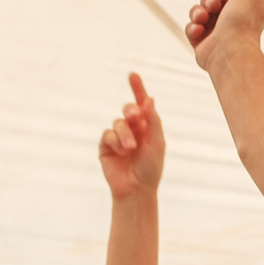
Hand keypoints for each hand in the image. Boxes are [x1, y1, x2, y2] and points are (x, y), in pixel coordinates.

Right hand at [97, 73, 167, 200]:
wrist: (136, 189)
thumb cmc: (151, 168)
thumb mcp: (157, 143)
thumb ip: (153, 121)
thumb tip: (150, 99)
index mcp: (147, 127)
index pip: (142, 104)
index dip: (138, 89)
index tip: (133, 75)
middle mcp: (133, 129)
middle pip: (128, 109)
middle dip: (131, 110)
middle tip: (136, 116)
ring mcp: (118, 138)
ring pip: (118, 123)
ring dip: (125, 134)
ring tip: (130, 148)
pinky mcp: (106, 146)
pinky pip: (107, 135)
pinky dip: (115, 141)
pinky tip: (121, 151)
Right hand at [187, 0, 263, 68]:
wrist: (229, 52)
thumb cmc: (243, 23)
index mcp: (246, 9)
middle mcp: (232, 20)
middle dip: (209, 0)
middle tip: (213, 7)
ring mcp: (217, 32)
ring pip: (199, 12)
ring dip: (198, 13)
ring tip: (202, 20)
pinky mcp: (203, 43)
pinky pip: (192, 29)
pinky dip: (193, 29)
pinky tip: (199, 32)